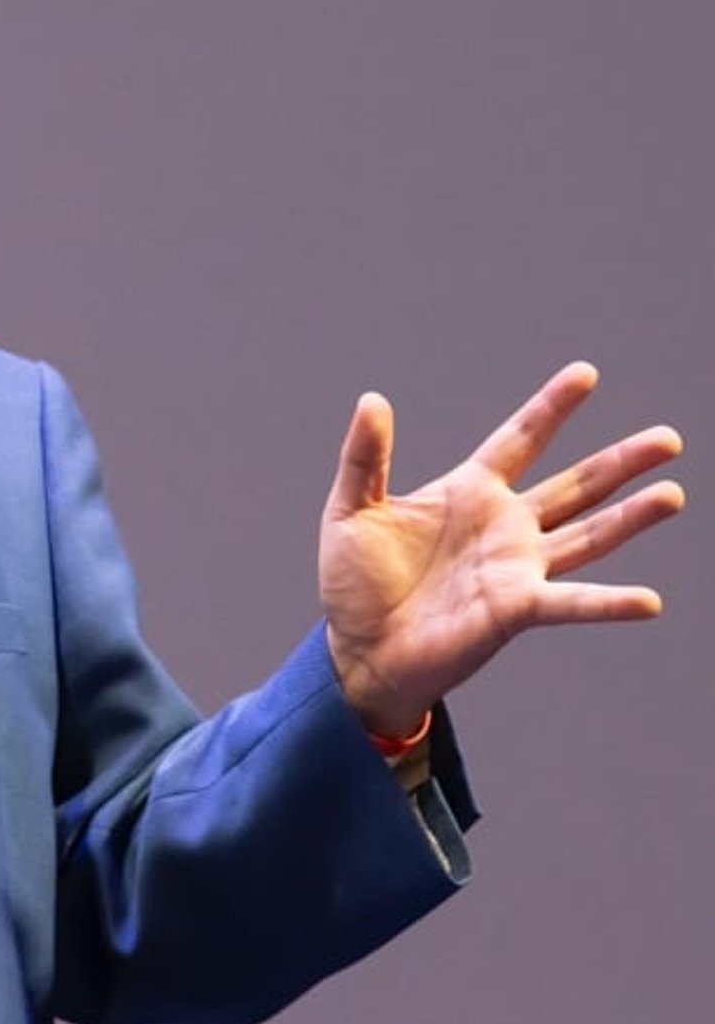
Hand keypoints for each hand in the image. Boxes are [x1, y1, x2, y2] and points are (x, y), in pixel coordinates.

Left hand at [319, 362, 683, 734]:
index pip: (519, 439)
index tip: (586, 374)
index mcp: (467, 493)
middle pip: (574, 485)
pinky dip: (608, 603)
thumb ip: (365, 456)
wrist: (357, 650)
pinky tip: (647, 600)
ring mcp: (515, 568)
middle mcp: (503, 526)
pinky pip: (570, 602)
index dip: (551, 407)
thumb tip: (372, 399)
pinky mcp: (515, 610)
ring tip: (672, 494)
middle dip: (619, 461)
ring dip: (630, 517)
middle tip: (668, 438)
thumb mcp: (351, 508)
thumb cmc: (354, 582)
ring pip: (587, 535)